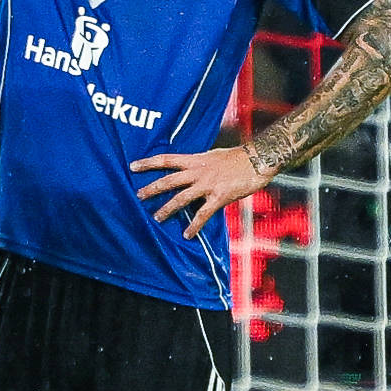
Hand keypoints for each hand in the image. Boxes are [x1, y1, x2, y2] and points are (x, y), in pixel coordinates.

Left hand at [132, 145, 274, 238]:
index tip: (132, 166)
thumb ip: (198, 163)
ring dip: (167, 209)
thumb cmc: (237, 157)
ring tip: (156, 218)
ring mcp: (208, 184)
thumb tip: (187, 167)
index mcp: (195, 160)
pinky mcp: (219, 197)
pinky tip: (187, 234)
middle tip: (138, 196)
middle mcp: (198, 172)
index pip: (166, 159)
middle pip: (169, 180)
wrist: (258, 159)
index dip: (148, 162)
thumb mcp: (212, 156)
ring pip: (182, 198)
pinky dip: (194, 225)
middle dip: (152, 188)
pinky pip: (203, 214)